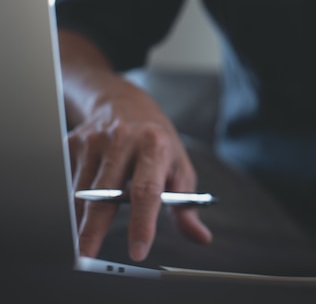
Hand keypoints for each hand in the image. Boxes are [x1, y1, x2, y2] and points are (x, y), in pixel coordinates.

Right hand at [68, 79, 211, 260]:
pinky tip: (80, 211)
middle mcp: (122, 139)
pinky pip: (68, 182)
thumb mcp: (179, 168)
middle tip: (88, 255)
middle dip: (94, 229)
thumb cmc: (158, 142)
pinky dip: (73, 203)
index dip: (143, 223)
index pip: (147, 190)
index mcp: (155, 145)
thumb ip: (187, 207)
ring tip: (84, 241)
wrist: (126, 105)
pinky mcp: (73, 143)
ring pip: (82, 191)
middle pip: (105, 193)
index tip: (139, 250)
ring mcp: (94, 140)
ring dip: (82, 220)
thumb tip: (200, 236)